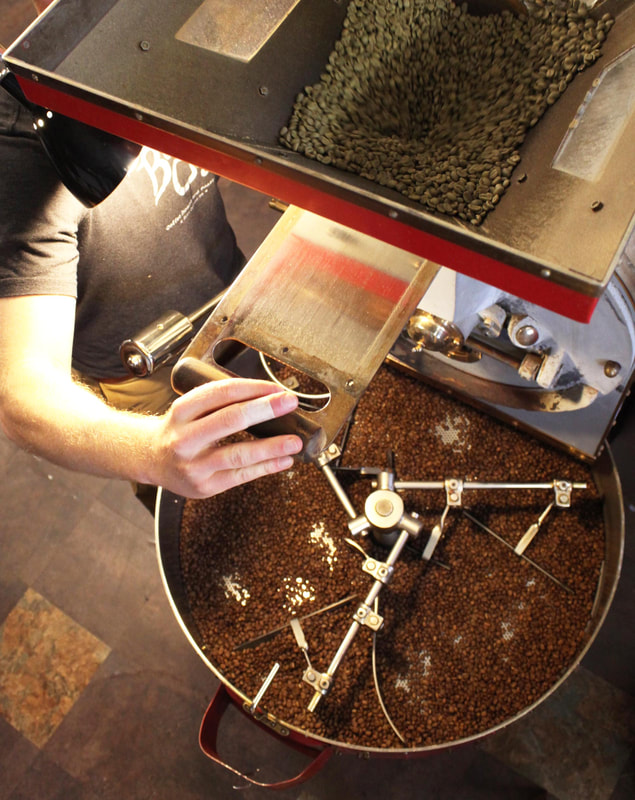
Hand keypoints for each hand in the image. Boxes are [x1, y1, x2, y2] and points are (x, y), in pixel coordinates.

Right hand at [152, 378, 302, 497]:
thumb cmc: (178, 431)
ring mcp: (194, 465)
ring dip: (271, 446)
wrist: (151, 460)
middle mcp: (185, 438)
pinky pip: (241, 476)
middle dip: (264, 409)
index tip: (276, 388)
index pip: (220, 393)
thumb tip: (268, 397)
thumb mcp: (189, 409)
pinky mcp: (205, 486)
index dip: (252, 388)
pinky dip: (266, 467)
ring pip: (238, 453)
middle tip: (289, 402)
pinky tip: (284, 460)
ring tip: (294, 441)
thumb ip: (220, 403)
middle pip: (230, 419)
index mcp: (182, 411)